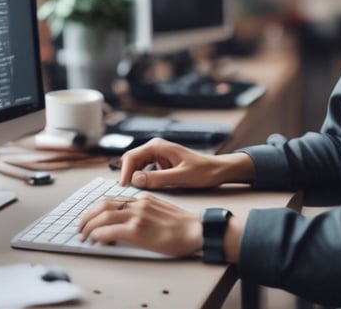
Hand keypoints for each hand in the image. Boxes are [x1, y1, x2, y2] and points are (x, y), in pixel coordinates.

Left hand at [78, 192, 202, 256]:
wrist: (195, 230)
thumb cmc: (181, 224)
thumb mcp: (158, 209)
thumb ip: (142, 210)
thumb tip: (125, 221)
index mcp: (142, 198)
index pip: (112, 199)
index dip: (96, 209)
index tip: (89, 218)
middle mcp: (137, 203)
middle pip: (103, 205)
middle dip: (87, 216)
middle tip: (80, 227)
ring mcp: (137, 215)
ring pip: (103, 216)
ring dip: (89, 226)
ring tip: (84, 235)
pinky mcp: (138, 230)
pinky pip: (111, 230)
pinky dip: (99, 235)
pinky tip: (96, 240)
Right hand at [117, 137, 254, 189]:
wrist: (218, 170)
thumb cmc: (203, 171)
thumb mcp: (181, 177)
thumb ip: (158, 178)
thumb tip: (135, 179)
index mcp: (158, 146)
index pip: (131, 157)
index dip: (124, 172)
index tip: (123, 187)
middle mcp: (155, 147)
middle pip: (131, 160)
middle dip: (126, 175)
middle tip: (125, 192)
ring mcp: (157, 154)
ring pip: (136, 165)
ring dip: (132, 177)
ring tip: (132, 192)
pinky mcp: (160, 162)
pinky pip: (144, 169)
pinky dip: (140, 178)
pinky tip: (143, 188)